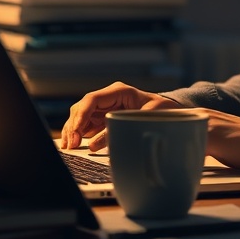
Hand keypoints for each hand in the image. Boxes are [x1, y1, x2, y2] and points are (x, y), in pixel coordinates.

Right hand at [59, 82, 179, 150]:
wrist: (169, 110)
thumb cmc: (161, 110)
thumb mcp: (146, 117)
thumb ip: (120, 128)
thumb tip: (95, 144)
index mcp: (118, 91)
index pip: (93, 99)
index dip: (81, 115)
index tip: (76, 131)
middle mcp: (108, 97)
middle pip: (82, 108)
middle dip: (73, 125)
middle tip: (71, 144)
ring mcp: (104, 107)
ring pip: (81, 116)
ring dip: (73, 130)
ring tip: (70, 146)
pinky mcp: (103, 118)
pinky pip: (86, 124)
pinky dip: (79, 134)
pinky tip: (74, 144)